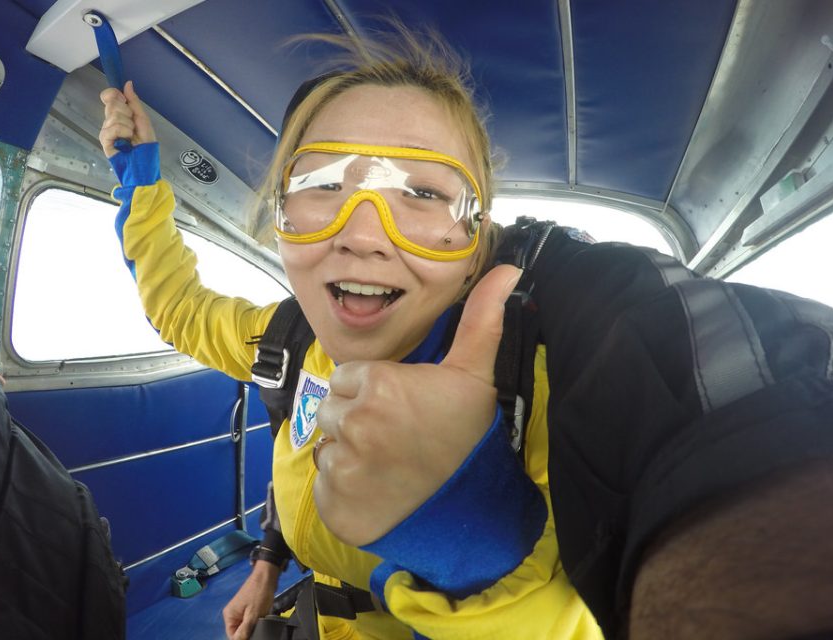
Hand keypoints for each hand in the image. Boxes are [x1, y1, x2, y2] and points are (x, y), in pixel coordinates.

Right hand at [98, 80, 155, 156]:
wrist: (145, 162)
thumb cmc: (145, 143)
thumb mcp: (142, 119)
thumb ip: (134, 101)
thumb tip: (128, 83)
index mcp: (119, 113)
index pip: (108, 95)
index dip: (116, 95)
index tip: (125, 102)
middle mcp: (110, 120)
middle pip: (111, 104)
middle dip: (127, 113)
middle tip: (133, 125)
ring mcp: (106, 130)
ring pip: (113, 116)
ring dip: (128, 126)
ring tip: (131, 136)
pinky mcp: (104, 140)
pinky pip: (111, 128)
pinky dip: (122, 132)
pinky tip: (126, 140)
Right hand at [222, 561, 279, 639]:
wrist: (267, 577)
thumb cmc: (259, 593)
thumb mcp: (253, 614)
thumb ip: (244, 630)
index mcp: (229, 615)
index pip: (232, 636)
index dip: (242, 639)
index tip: (253, 634)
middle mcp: (232, 614)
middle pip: (238, 632)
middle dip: (249, 632)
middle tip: (258, 626)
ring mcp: (240, 611)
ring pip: (245, 627)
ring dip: (254, 626)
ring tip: (260, 620)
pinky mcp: (247, 609)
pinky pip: (250, 620)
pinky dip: (256, 621)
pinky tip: (262, 617)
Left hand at [312, 265, 521, 545]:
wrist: (470, 511)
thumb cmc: (468, 436)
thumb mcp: (475, 375)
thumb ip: (481, 319)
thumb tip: (508, 268)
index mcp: (376, 385)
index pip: (347, 379)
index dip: (371, 392)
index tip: (399, 409)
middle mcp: (352, 424)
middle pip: (332, 411)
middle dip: (356, 420)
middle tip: (394, 437)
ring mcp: (340, 468)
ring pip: (326, 448)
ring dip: (348, 455)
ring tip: (386, 463)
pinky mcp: (333, 505)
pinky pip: (324, 486)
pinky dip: (343, 490)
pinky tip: (376, 490)